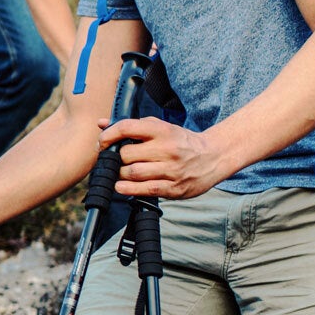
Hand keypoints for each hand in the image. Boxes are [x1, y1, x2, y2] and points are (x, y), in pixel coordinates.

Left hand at [102, 117, 235, 199]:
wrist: (213, 157)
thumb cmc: (180, 141)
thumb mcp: (160, 127)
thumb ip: (132, 126)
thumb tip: (101, 124)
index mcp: (162, 131)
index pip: (127, 128)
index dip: (108, 135)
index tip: (102, 142)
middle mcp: (167, 149)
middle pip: (126, 154)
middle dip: (115, 158)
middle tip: (114, 160)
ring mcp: (171, 170)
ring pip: (133, 173)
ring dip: (120, 174)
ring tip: (120, 173)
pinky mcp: (174, 188)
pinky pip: (145, 190)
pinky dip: (128, 189)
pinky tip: (121, 186)